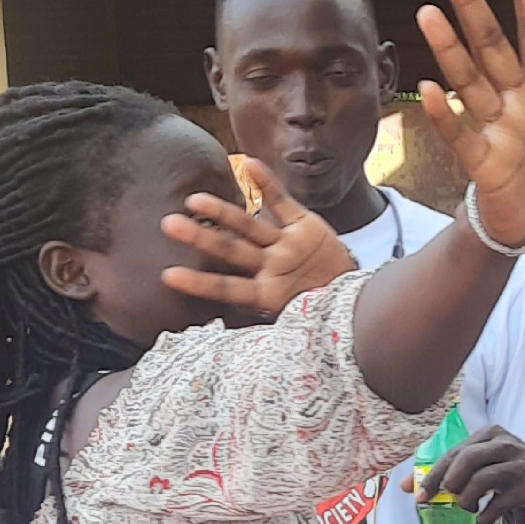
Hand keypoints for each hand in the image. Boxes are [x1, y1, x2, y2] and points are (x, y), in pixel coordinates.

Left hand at [163, 176, 358, 315]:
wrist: (358, 296)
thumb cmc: (325, 313)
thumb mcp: (301, 326)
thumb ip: (280, 328)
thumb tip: (242, 358)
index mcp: (266, 294)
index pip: (226, 288)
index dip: (199, 283)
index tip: (167, 276)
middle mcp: (271, 267)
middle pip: (230, 251)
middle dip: (201, 238)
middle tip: (168, 224)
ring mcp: (285, 246)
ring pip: (248, 227)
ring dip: (223, 212)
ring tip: (195, 198)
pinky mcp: (303, 225)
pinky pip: (282, 202)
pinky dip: (267, 184)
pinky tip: (249, 165)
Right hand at [412, 0, 524, 253]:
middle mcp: (515, 98)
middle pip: (491, 44)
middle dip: (471, 7)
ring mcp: (495, 125)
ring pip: (469, 80)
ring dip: (449, 48)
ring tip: (429, 15)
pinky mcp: (482, 158)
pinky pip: (460, 133)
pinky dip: (444, 114)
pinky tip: (430, 90)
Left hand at [429, 425, 524, 523]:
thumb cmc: (508, 477)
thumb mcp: (482, 468)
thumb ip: (449, 472)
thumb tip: (406, 486)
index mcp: (491, 434)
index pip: (454, 452)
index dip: (433, 476)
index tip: (420, 497)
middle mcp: (507, 444)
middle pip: (467, 460)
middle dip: (451, 484)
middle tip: (449, 500)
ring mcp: (522, 464)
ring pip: (482, 480)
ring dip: (468, 501)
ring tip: (470, 510)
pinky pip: (500, 503)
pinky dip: (485, 518)